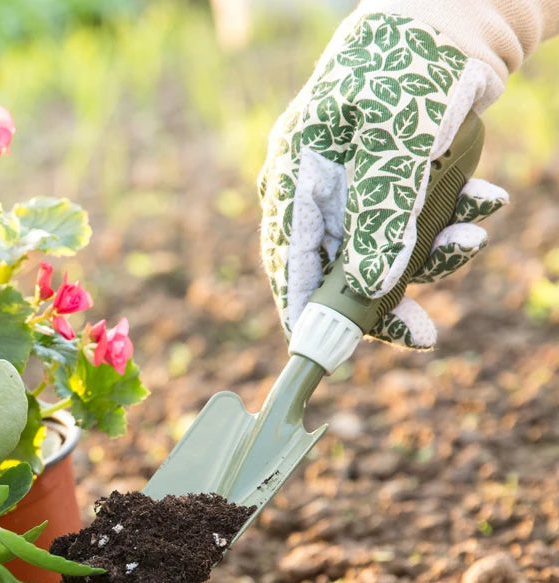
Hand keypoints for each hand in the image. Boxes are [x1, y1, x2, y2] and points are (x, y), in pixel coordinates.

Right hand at [259, 12, 506, 347]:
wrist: (458, 7)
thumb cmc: (413, 66)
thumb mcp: (397, 147)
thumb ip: (379, 221)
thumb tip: (367, 293)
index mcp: (296, 172)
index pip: (288, 261)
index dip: (304, 314)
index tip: (325, 357)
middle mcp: (317, 182)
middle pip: (337, 266)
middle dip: (386, 296)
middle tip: (423, 335)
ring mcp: (353, 180)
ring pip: (381, 248)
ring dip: (431, 254)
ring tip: (475, 235)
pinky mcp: (391, 176)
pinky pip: (411, 220)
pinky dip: (448, 221)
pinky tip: (485, 202)